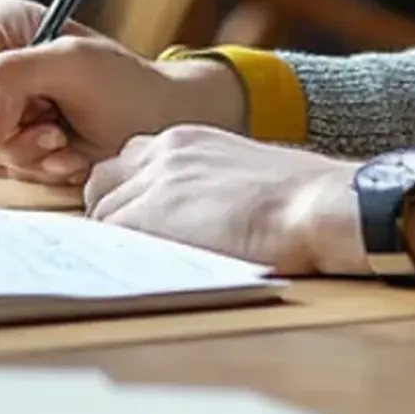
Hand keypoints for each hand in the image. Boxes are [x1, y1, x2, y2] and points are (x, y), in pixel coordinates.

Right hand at [0, 0, 245, 183]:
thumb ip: (9, 78)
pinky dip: (38, 169)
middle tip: (57, 132)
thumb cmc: (127, 87)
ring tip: (69, 143)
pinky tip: (68, 157)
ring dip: (32, 156)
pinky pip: (0, 168)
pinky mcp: (9, 142)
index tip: (30, 116)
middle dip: (17, 136)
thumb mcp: (72, 65)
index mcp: (2, 26)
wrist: (157, 127)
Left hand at [84, 126, 366, 274]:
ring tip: (142, 265)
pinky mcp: (148, 218)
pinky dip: (118, 258)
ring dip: (116, 240)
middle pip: (104, 183)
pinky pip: (109, 240)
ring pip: (102, 214)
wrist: (312, 206)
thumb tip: (198, 213)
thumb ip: (209, 183)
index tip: (141, 218)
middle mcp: (163, 154)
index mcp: (187, 140)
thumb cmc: (299, 200)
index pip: (129, 163)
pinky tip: (141, 273)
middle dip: (112, 213)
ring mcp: (153, 184)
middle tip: (132, 245)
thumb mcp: (245, 174)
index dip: (129, 195)